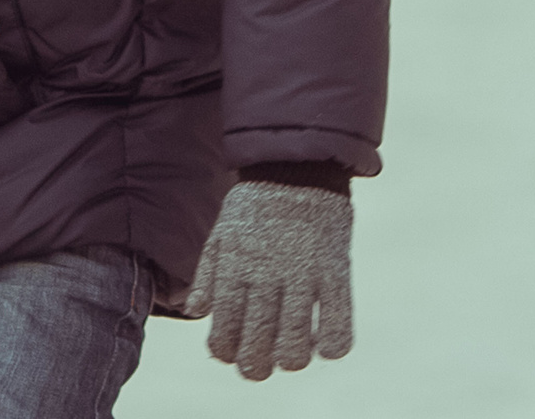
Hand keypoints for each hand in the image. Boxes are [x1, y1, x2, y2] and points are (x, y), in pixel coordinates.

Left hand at [180, 182, 353, 380]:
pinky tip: (325, 344)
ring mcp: (303, 275)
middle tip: (259, 365)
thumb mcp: (222, 234)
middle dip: (255, 368)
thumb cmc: (255, 205)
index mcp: (235, 269)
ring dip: (291, 361)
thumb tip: (195, 313)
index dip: (225, 352)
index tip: (230, 352)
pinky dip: (333, 345)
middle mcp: (267, 276)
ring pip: (295, 346)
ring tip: (291, 355)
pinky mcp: (335, 272)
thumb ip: (207, 275)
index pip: (223, 332)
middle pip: (257, 347)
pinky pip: (338, 326)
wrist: (298, 166)